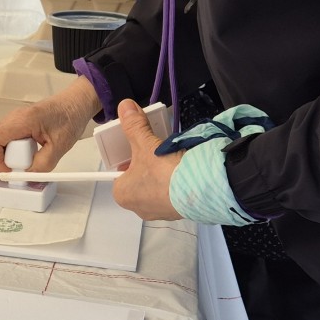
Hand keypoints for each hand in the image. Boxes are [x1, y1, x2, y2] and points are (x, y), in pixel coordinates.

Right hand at [0, 77, 99, 175]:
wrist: (74, 103)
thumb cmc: (69, 118)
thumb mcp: (60, 146)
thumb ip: (43, 164)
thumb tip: (27, 177)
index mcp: (20, 121)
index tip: (10, 172)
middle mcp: (10, 119)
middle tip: (4, 173)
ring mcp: (9, 121)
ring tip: (13, 167)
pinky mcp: (13, 125)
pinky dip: (2, 153)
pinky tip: (18, 158)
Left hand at [109, 100, 182, 220]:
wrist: (199, 188)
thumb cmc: (164, 172)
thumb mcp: (145, 144)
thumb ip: (134, 126)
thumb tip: (125, 107)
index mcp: (123, 194)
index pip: (119, 174)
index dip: (128, 159)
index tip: (137, 149)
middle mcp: (138, 208)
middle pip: (138, 180)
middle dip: (147, 165)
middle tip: (154, 150)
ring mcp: (159, 212)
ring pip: (156, 188)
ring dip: (162, 174)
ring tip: (170, 158)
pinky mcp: (177, 211)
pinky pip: (173, 194)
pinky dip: (176, 183)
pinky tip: (182, 170)